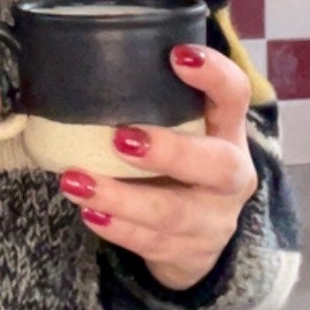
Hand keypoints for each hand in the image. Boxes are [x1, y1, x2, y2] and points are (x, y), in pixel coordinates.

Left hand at [57, 43, 258, 291]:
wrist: (197, 239)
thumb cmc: (178, 167)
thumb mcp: (182, 133)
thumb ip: (154, 105)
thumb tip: (83, 64)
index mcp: (229, 133)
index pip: (234, 96)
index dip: (214, 75)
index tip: (177, 55)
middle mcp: (230, 176)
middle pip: (215, 165)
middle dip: (169, 151)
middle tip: (120, 137)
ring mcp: (213, 220)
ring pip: (172, 212)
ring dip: (120, 197)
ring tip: (76, 181)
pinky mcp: (190, 254)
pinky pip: (150, 243)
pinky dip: (117, 229)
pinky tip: (89, 213)